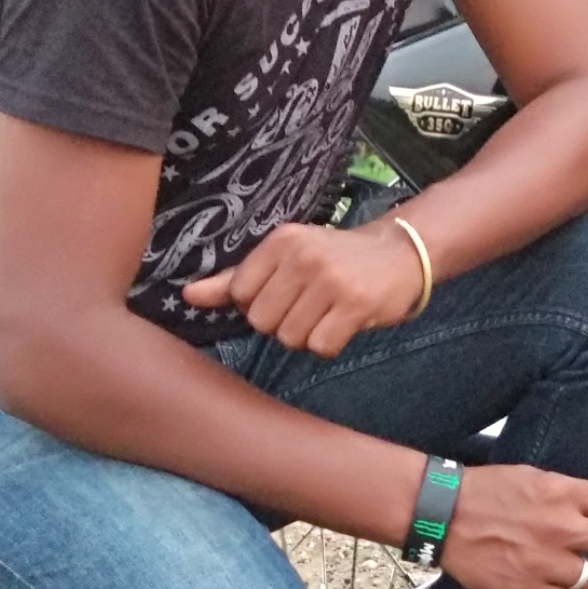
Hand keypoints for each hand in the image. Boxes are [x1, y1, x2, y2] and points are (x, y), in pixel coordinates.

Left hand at [181, 221, 424, 356]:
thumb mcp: (286, 257)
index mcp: (281, 241)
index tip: (287, 292)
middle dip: (283, 323)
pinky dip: (330, 343)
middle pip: (262, 322)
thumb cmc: (335, 258)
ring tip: (328, 311)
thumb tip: (186, 296)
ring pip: (290, 338)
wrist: (400, 253)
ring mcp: (330, 280)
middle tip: (310, 304)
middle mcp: (304, 256)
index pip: (240, 295)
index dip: (260, 304)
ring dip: (308, 334)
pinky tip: (344, 322)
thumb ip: (235, 279)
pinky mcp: (356, 304)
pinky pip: (320, 347)